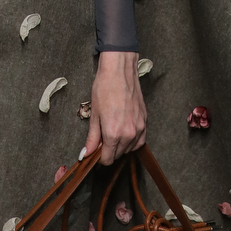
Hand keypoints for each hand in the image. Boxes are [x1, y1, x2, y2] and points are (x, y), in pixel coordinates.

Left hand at [84, 51, 146, 165]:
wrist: (120, 71)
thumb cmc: (105, 88)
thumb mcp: (94, 115)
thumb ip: (92, 138)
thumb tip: (86, 153)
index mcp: (113, 134)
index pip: (108, 159)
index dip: (100, 158)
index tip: (96, 151)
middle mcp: (128, 134)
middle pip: (118, 155)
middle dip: (109, 151)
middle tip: (102, 138)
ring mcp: (139, 129)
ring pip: (129, 149)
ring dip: (120, 146)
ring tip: (112, 132)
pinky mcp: (145, 122)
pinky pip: (139, 141)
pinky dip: (132, 141)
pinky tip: (124, 133)